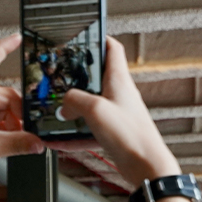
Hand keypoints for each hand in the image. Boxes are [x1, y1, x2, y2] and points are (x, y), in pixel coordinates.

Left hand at [0, 34, 43, 201]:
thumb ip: (20, 143)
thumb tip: (39, 142)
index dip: (5, 46)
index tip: (17, 38)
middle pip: (4, 94)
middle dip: (18, 112)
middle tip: (27, 131)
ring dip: (10, 122)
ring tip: (11, 141)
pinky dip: (0, 127)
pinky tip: (3, 142)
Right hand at [54, 37, 181, 187]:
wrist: (146, 167)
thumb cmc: (131, 135)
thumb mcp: (96, 109)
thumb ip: (75, 100)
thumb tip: (65, 103)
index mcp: (119, 80)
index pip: (112, 49)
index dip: (99, 38)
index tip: (85, 34)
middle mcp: (119, 95)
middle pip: (96, 78)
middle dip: (77, 78)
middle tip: (59, 78)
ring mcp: (117, 114)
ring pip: (90, 106)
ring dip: (73, 109)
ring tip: (55, 112)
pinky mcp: (114, 133)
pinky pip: (89, 130)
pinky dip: (74, 134)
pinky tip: (59, 141)